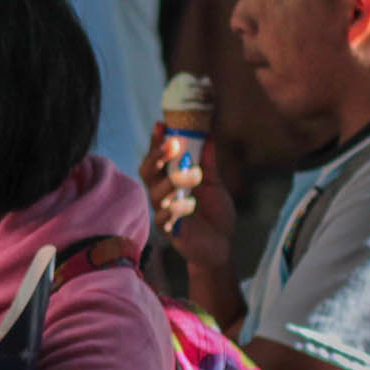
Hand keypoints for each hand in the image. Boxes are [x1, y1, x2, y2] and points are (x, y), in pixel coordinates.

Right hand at [139, 123, 237, 316]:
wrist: (222, 246)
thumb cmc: (214, 214)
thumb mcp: (215, 184)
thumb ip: (209, 163)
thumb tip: (208, 135)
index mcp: (170, 180)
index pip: (158, 158)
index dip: (156, 141)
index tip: (161, 124)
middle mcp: (162, 194)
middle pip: (147, 172)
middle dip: (157, 156)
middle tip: (172, 143)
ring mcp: (164, 212)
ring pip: (155, 193)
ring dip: (172, 181)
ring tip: (196, 174)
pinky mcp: (170, 231)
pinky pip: (164, 218)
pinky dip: (175, 209)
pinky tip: (190, 204)